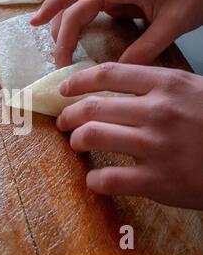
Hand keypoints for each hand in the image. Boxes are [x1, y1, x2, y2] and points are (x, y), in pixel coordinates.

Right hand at [30, 0, 202, 66]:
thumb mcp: (174, 22)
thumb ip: (146, 47)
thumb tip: (119, 73)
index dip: (53, 4)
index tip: (34, 22)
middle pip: (74, 7)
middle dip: (62, 35)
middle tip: (60, 65)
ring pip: (78, 10)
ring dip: (65, 32)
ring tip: (62, 56)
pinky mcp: (119, 2)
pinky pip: (90, 15)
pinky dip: (78, 30)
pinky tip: (74, 44)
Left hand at [56, 63, 202, 209]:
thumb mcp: (192, 89)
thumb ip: (154, 84)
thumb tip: (110, 84)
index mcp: (167, 84)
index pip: (108, 74)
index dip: (77, 82)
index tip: (63, 91)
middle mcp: (159, 111)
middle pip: (93, 107)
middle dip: (68, 115)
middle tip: (63, 122)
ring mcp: (158, 145)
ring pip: (92, 136)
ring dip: (76, 140)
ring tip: (76, 143)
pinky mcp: (159, 180)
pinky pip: (108, 178)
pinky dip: (94, 179)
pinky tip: (95, 179)